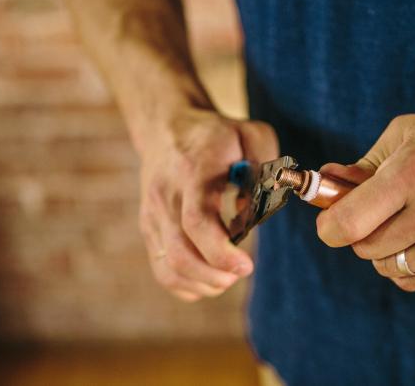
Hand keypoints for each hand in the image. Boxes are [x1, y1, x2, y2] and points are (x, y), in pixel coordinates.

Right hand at [138, 108, 277, 301]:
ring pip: (167, 267)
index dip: (220, 252)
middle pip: (179, 253)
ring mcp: (152, 215)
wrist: (166, 128)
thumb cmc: (216, 135)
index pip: (197, 221)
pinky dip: (185, 284)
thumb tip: (256, 210)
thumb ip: (265, 167)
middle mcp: (166, 197)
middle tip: (240, 273)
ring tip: (227, 278)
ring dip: (201, 283)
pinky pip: (161, 268)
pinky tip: (208, 280)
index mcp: (192, 172)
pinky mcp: (149, 228)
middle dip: (213, 276)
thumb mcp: (251, 133)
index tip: (246, 266)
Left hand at [316, 114, 414, 290]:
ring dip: (381, 249)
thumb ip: (364, 163)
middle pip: (364, 247)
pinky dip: (402, 265)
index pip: (350, 221)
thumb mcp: (409, 133)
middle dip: (357, 232)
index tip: (329, 222)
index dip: (329, 226)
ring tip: (400, 224)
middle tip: (371, 214)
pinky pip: (410, 281)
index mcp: (414, 172)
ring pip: (386, 266)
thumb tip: (325, 181)